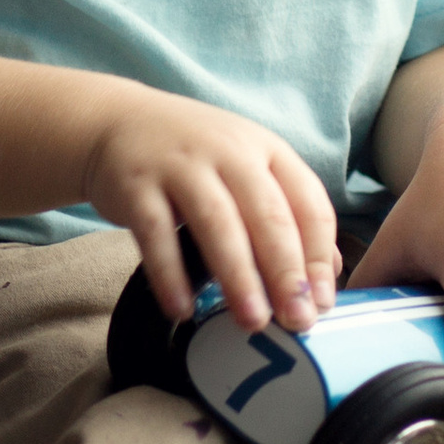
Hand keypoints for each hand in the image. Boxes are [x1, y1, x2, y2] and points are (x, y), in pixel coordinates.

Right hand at [82, 90, 340, 335]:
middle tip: (296, 320)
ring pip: (219, 224)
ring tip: (252, 321)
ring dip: (239, 277)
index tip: (323, 302)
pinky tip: (182, 309)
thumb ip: (286, 210)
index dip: (318, 256)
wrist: (117, 122)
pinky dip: (171, 274)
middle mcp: (229, 151)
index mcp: (266, 149)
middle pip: (268, 215)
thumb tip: (326, 270)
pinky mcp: (137, 185)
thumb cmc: (194, 156)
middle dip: (286, 273)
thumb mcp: (246, 166)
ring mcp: (181, 166)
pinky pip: (157, 235)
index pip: (308, 202)